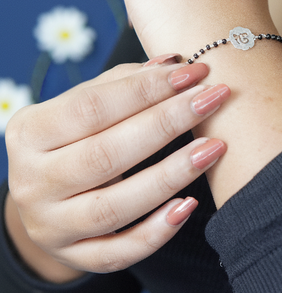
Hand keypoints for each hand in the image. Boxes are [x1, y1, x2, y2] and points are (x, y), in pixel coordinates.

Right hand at [4, 57, 228, 277]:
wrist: (49, 191)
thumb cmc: (77, 133)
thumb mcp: (86, 102)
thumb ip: (127, 81)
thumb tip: (175, 63)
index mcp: (31, 132)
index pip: (92, 107)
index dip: (147, 89)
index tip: (195, 72)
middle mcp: (33, 182)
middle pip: (106, 154)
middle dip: (167, 123)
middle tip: (213, 99)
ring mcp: (50, 225)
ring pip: (114, 206)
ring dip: (170, 175)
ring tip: (214, 148)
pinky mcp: (74, 255)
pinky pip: (118, 252)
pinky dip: (155, 233)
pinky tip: (189, 206)